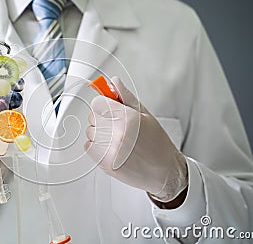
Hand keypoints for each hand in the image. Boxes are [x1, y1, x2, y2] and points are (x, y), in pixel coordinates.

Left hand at [84, 76, 187, 202]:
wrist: (164, 171)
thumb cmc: (157, 143)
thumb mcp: (145, 114)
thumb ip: (126, 97)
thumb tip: (114, 82)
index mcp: (128, 118)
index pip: (97, 103)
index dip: (103, 104)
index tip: (108, 107)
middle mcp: (117, 133)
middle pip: (93, 116)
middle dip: (102, 117)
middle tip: (117, 125)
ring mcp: (110, 150)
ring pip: (90, 131)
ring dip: (99, 132)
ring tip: (117, 138)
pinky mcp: (104, 163)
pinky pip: (88, 146)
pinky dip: (96, 145)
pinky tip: (111, 147)